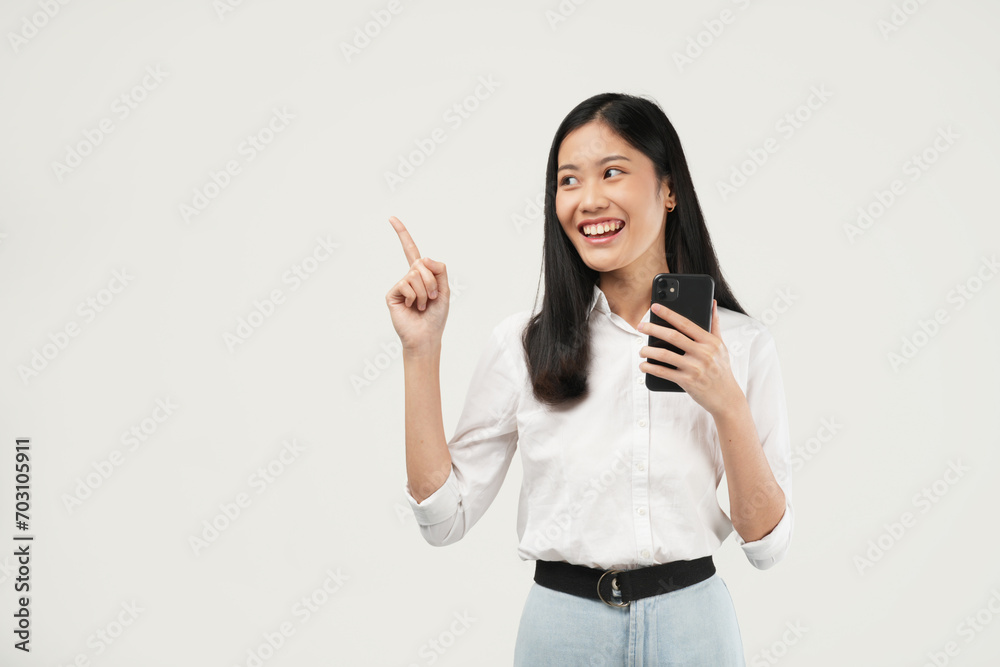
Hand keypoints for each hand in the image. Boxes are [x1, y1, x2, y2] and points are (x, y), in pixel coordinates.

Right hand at [385, 216, 449, 352]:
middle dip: (432, 281)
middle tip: (432, 299)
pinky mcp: (393, 294)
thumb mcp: (445, 290)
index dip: (402, 234)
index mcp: (421, 275)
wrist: (426, 336)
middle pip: (422, 264)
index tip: (391, 218)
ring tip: (423, 306)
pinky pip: (406, 284)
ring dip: (425, 292)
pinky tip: (414, 308)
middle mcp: (408, 277)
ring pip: (415, 274)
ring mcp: (400, 285)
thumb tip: (423, 258)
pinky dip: (416, 297)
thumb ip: (439, 269)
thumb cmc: (436, 316)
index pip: (410, 250)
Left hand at [637, 300, 741, 416]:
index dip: (669, 314)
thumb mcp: (721, 346)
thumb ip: (714, 324)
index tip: (655, 307)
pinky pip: (664, 372)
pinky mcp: (687, 382)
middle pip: (673, 337)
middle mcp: (703, 353)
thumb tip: (712, 303)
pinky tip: (643, 365)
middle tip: (640, 326)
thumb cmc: (722, 369)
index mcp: (710, 342)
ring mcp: (695, 368)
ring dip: (648, 351)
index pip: (686, 323)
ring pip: (665, 355)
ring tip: (641, 349)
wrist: (726, 397)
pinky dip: (650, 368)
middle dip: (653, 329)